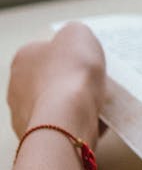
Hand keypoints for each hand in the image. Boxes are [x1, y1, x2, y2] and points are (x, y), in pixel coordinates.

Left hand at [8, 22, 105, 145]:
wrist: (68, 119)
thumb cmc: (71, 73)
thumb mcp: (79, 33)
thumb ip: (75, 32)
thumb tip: (75, 40)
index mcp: (23, 58)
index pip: (45, 51)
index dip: (68, 53)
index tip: (86, 58)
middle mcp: (17, 87)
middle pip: (50, 79)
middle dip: (70, 80)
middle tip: (93, 80)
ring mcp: (25, 114)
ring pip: (55, 104)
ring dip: (74, 103)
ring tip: (96, 100)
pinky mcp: (39, 137)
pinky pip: (62, 125)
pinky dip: (77, 122)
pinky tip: (92, 118)